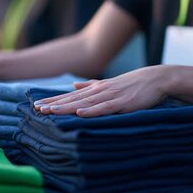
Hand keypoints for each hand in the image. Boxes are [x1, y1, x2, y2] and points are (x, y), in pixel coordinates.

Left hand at [34, 65, 172, 116]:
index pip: (70, 96)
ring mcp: (110, 96)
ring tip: (50, 111)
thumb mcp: (108, 84)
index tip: (37, 105)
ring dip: (67, 108)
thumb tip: (74, 86)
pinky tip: (80, 113)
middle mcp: (99, 91)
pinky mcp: (122, 103)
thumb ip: (90, 86)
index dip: (53, 100)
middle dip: (54, 104)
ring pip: (84, 103)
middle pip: (72, 100)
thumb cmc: (132, 84)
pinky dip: (92, 111)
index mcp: (95, 88)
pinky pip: (104, 108)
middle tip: (37, 109)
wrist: (156, 78)